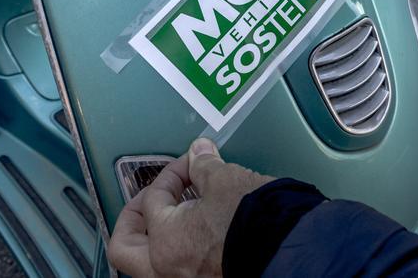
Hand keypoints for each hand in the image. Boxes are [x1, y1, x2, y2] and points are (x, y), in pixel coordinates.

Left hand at [108, 138, 273, 277]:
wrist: (292, 251)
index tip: (190, 163)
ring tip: (168, 218)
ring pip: (148, 265)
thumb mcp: (225, 180)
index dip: (171, 173)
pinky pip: (175, 269)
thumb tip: (199, 152)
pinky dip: (176, 250)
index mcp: (165, 241)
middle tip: (147, 200)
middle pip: (125, 247)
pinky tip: (194, 233)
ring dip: (153, 238)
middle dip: (133, 219)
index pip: (154, 198)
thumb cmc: (257, 222)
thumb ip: (203, 164)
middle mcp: (167, 270)